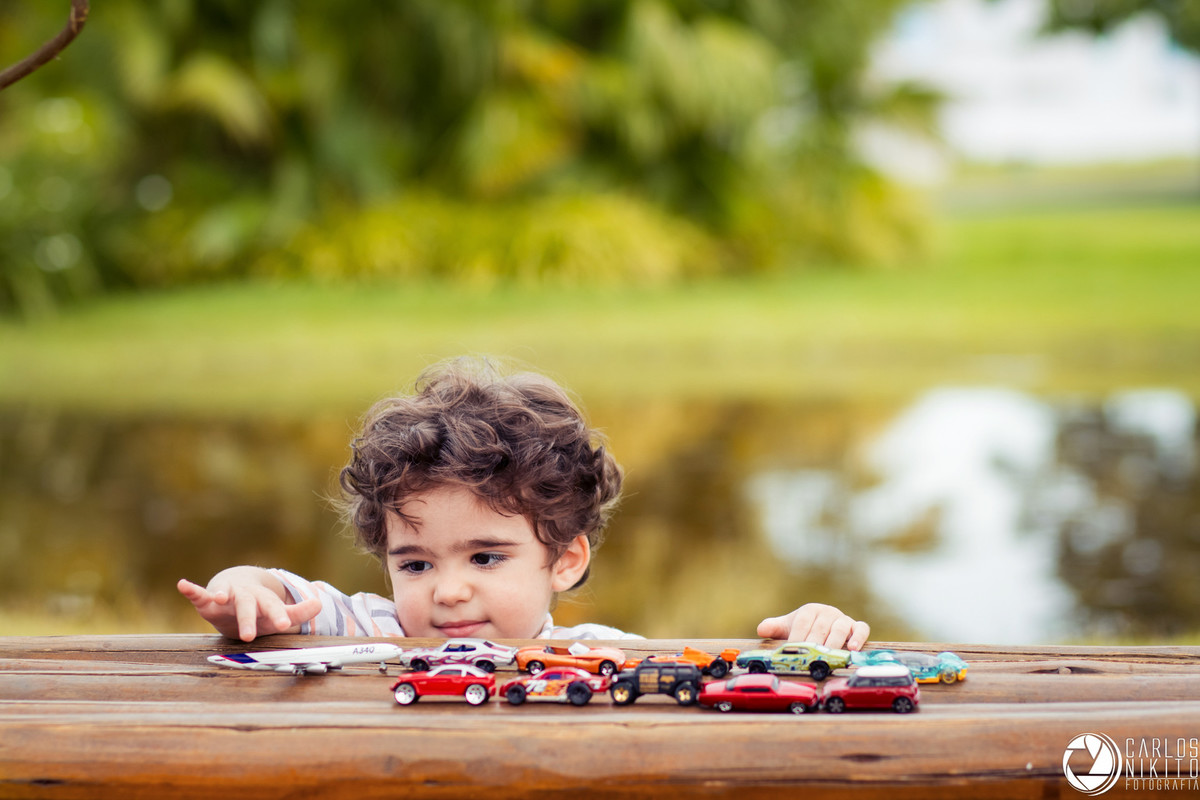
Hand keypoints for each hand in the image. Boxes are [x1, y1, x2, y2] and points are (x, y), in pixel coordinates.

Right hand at [177, 568, 320, 641]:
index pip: (273, 608)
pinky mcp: (208, 598)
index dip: (279, 615)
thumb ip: (298, 613)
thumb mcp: (277, 615)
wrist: (236, 591)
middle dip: (249, 619)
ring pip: (224, 595)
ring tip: (219, 597)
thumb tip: (320, 603)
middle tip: (249, 635)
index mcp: (264, 601)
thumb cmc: (259, 609)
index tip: (286, 625)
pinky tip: (182, 584)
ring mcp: (227, 595)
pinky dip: (191, 589)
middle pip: (248, 605)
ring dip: (222, 595)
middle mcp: (246, 596)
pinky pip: (198, 593)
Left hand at [757, 603, 869, 650]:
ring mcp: (843, 619)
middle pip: (821, 627)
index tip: (793, 649)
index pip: (803, 622)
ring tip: (830, 654)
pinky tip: (852, 649)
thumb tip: (761, 629)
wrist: (822, 628)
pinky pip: (861, 629)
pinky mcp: (856, 627)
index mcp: (809, 610)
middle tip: (811, 657)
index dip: (797, 635)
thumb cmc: (804, 629)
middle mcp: (827, 612)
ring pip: (841, 628)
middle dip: (816, 643)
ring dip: (835, 642)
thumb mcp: (788, 627)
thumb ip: (774, 627)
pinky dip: (858, 637)